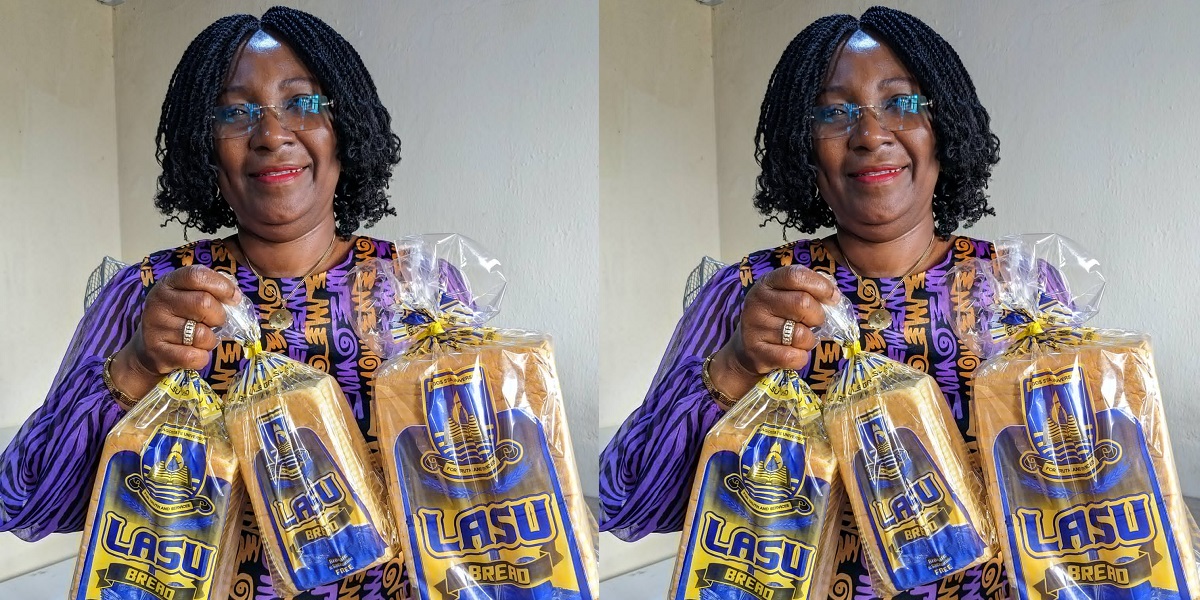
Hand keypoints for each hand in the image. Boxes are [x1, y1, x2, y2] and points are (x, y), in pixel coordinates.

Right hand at [110, 265, 241, 398]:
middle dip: (219, 316)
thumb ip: (211, 291)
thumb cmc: (179, 318)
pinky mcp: (157, 352)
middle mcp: (158, 302)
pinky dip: (202, 357)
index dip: (222, 285)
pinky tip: (194, 353)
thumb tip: (235, 296)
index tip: (234, 297)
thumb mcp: (189, 297)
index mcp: (169, 283)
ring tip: (201, 339)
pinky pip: (194, 356)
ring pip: (202, 334)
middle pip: (203, 303)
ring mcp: (155, 327)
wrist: (148, 349)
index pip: (197, 275)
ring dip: (210, 340)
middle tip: (216, 322)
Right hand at [709, 265, 835, 399]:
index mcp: (767, 283)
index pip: (796, 276)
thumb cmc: (776, 318)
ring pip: (801, 335)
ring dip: (809, 340)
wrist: (746, 349)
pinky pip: (793, 356)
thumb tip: (834, 296)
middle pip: (802, 303)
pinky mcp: (757, 353)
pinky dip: (801, 358)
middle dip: (817, 316)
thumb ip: (808, 291)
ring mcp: (755, 328)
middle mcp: (757, 302)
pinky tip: (793, 353)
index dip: (820, 285)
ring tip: (800, 339)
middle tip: (814, 322)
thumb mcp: (785, 297)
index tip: (833, 297)